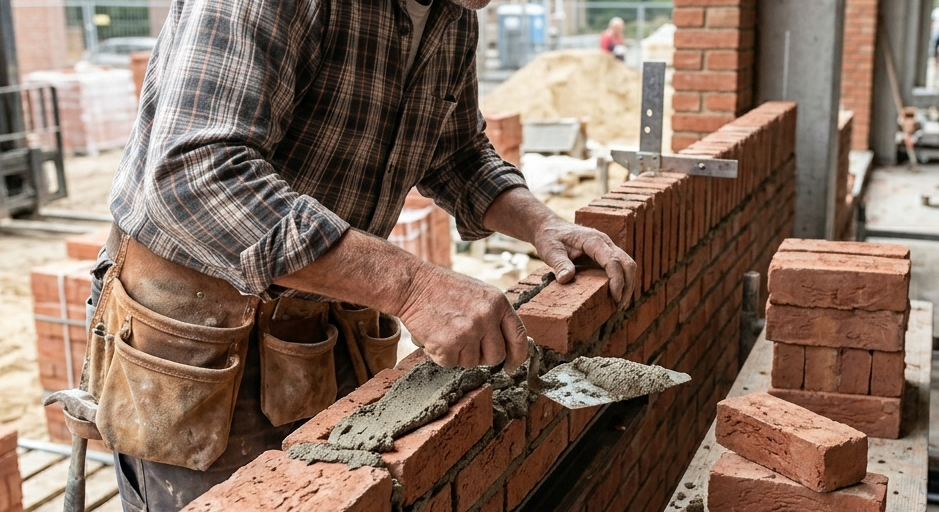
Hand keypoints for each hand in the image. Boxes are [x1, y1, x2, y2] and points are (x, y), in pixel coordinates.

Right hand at [397, 263, 528, 371]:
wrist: (412, 285)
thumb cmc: (444, 289)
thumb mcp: (479, 294)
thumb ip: (495, 316)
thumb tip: (507, 343)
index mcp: (498, 303)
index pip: (518, 337)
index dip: (517, 356)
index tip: (511, 366)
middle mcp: (486, 317)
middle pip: (496, 356)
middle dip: (483, 356)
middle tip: (467, 344)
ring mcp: (468, 332)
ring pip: (472, 362)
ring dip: (459, 354)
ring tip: (447, 332)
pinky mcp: (448, 345)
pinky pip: (450, 363)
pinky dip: (441, 355)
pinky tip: (436, 336)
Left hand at [532, 217, 636, 307]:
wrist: (551, 228)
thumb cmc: (550, 238)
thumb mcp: (550, 250)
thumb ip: (559, 264)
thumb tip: (565, 279)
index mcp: (593, 240)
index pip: (613, 260)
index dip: (617, 280)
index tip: (615, 298)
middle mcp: (605, 243)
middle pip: (627, 263)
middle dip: (627, 286)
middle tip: (619, 307)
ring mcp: (607, 248)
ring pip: (627, 266)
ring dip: (627, 286)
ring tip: (619, 306)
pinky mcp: (606, 255)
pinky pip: (620, 268)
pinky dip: (622, 282)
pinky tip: (614, 296)